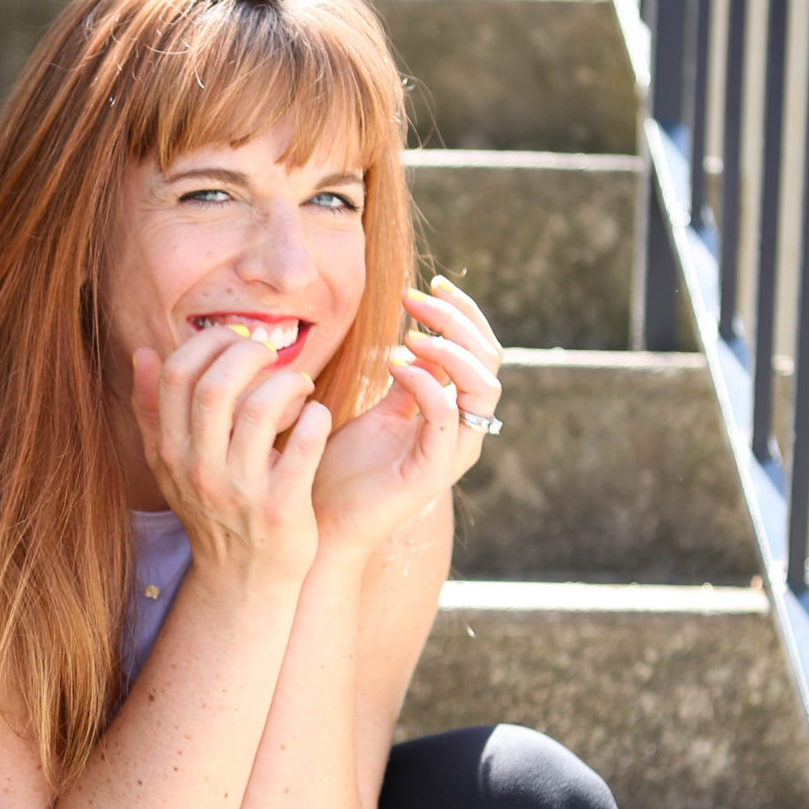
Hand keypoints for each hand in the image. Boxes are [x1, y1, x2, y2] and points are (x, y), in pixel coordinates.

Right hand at [131, 325, 331, 588]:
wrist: (243, 580)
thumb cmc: (213, 511)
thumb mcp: (171, 466)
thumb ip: (153, 411)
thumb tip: (145, 353)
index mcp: (170, 452)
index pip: (177, 374)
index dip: (209, 343)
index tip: (235, 343)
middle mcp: (200, 470)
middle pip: (217, 385)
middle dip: (250, 353)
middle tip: (271, 355)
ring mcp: (241, 491)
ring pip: (263, 408)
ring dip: (289, 382)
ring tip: (300, 386)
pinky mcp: (282, 507)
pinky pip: (306, 442)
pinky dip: (317, 417)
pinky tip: (316, 418)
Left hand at [311, 277, 503, 556]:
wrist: (319, 525)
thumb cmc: (342, 471)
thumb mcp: (378, 413)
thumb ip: (408, 382)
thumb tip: (419, 337)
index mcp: (455, 415)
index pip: (482, 352)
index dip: (464, 314)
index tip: (431, 283)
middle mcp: (462, 433)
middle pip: (490, 362)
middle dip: (457, 320)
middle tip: (415, 298)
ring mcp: (452, 454)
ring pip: (483, 387)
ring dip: (449, 348)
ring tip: (410, 332)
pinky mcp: (432, 474)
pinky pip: (446, 417)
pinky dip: (426, 382)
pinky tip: (395, 363)